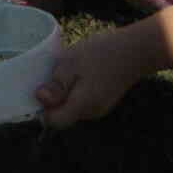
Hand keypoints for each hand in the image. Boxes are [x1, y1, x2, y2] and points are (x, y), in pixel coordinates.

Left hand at [37, 28, 158, 127]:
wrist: (134, 50)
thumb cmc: (100, 54)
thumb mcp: (71, 64)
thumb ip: (56, 85)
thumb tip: (40, 100)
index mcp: (82, 106)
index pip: (54, 121)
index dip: (41, 109)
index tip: (38, 89)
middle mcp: (91, 113)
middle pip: (62, 115)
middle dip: (52, 99)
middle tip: (51, 74)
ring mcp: (99, 108)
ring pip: (72, 107)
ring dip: (63, 93)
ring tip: (65, 71)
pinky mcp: (104, 101)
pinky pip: (82, 101)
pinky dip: (75, 91)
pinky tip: (77, 73)